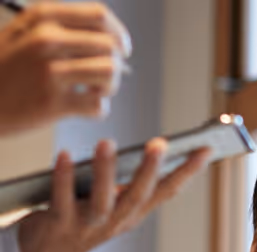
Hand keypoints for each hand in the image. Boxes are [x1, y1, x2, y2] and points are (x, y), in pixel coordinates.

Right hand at [0, 2, 131, 134]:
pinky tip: (85, 107)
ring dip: (110, 86)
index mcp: (43, 17)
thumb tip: (104, 35)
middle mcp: (48, 40)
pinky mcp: (53, 103)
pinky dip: (98, 109)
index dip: (119, 34)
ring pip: (109, 74)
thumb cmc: (3, 69)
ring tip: (97, 91)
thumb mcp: (23, 32)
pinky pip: (98, 105)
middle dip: (116, 64)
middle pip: (110, 47)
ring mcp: (51, 71)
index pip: (100, 17)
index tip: (123, 47)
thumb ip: (58, 27)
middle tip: (107, 77)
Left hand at [17, 138, 209, 251]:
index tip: (206, 150)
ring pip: (102, 203)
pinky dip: (63, 178)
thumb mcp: (113, 202)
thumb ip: (130, 182)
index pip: (167, 192)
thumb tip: (155, 150)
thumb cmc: (81, 217)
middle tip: (160, 145)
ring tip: (107, 143)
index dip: (188, 173)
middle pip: (137, 198)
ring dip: (106, 173)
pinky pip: (62, 200)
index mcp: (133, 214)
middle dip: (150, 172)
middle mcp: (116, 222)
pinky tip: (65, 155)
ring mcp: (88, 227)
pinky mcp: (59, 226)